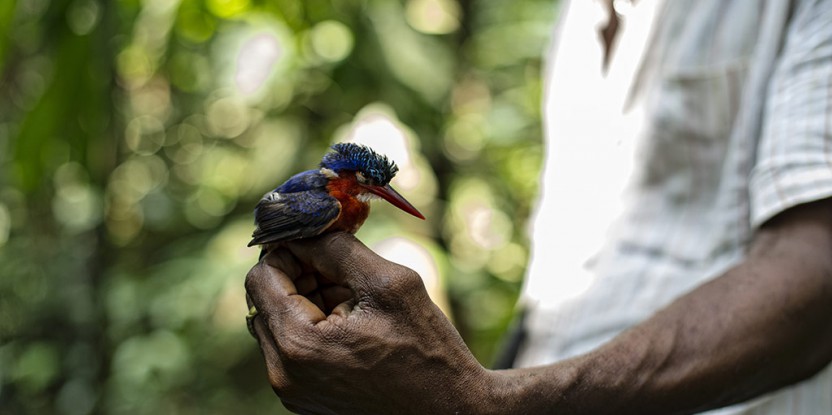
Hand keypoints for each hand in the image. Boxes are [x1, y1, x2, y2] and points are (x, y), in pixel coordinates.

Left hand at [245, 232, 497, 413]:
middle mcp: (284, 374)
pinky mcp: (305, 398)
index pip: (260, 278)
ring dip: (308, 301)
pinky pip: (293, 348)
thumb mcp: (388, 284)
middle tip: (343, 269)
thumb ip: (337, 249)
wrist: (450, 409)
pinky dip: (315, 326)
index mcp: (298, 344)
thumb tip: (305, 230)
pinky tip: (354, 325)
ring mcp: (293, 391)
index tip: (319, 242)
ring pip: (279, 323)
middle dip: (300, 276)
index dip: (288, 251)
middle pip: (266, 301)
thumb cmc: (426, 350)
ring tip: (355, 300)